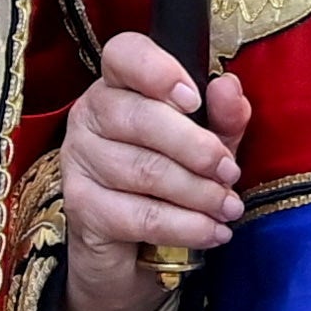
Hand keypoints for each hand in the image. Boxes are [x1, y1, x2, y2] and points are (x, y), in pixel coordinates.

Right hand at [53, 29, 248, 310]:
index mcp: (120, 84)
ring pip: (145, 171)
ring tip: (229, 208)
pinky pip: (140, 214)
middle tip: (231, 173)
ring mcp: (79, 159)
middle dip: (197, 149)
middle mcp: (90, 114)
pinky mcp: (81, 206)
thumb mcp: (209, 144)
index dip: (158, 70)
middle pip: (140, 118)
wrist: (133, 256)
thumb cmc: (173, 182)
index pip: (124, 54)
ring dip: (198, 193)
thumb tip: (228, 87)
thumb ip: (223, 116)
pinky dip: (185, 226)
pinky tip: (213, 232)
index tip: (194, 99)